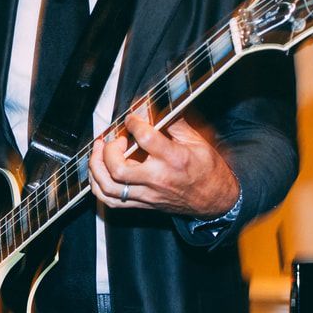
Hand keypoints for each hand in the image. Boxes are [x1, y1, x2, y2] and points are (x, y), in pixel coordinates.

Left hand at [88, 113, 238, 216]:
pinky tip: (98, 172)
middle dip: (108, 150)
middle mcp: (157, 179)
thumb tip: (153, 108)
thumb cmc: (208, 170)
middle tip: (114, 140)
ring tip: (98, 152)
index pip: (144, 138)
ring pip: (109, 188)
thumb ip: (173, 123)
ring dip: (96, 168)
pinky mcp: (143, 204)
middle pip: (118, 168)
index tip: (131, 119)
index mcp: (174, 160)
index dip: (132, 123)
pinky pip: (111, 201)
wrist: (215, 200)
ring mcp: (148, 194)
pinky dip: (98, 187)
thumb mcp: (197, 141)